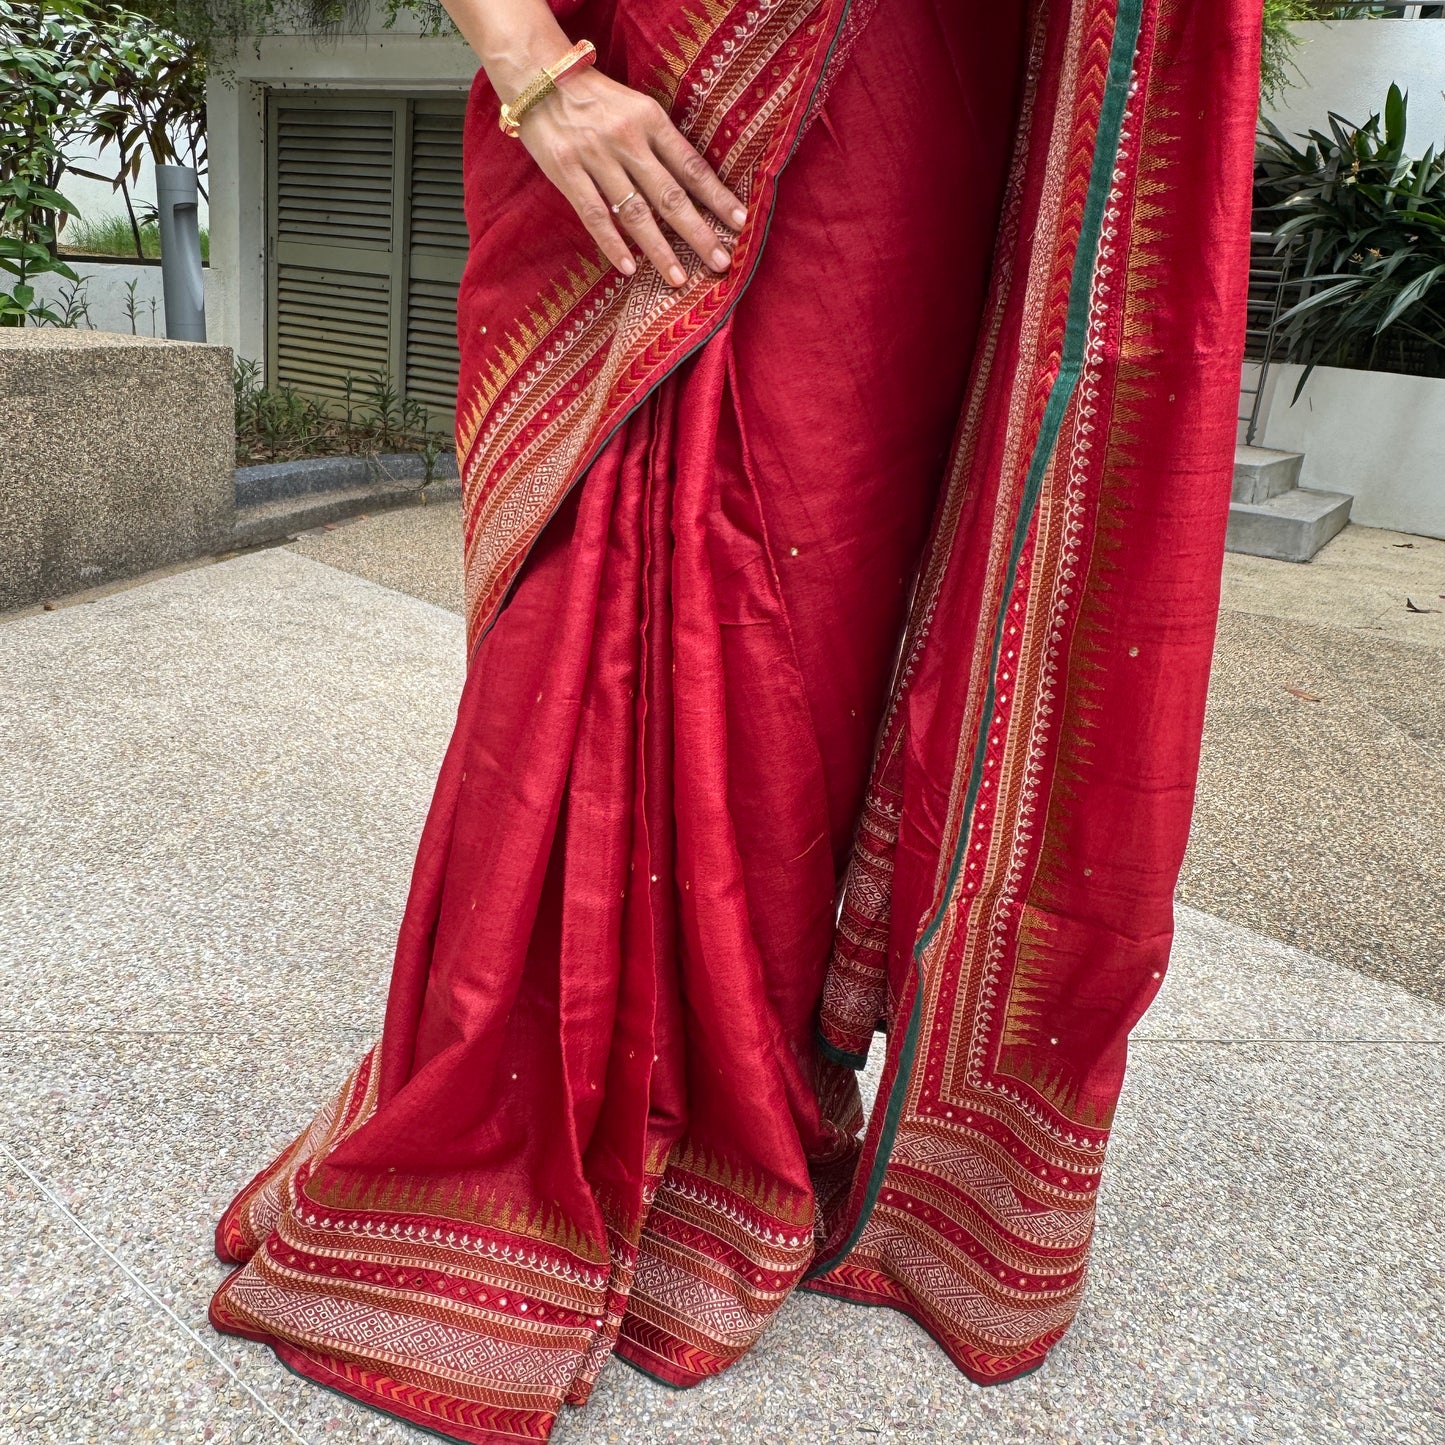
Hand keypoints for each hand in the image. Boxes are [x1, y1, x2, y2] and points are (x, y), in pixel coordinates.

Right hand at [518, 67, 747, 286]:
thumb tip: (692, 187)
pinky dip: (612, 243)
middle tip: (721, 262)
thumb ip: (660, 144)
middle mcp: (627, 139)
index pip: (691, 166)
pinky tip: (629, 267)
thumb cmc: (594, 98)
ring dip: (659, 249)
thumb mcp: (636, 108)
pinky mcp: (566, 171)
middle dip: (698, 232)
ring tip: (678, 277)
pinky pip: (594, 214)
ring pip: (634, 212)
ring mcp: (595, 157)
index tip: (741, 222)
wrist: (537, 75)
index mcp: (650, 120)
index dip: (718, 196)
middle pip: (670, 194)